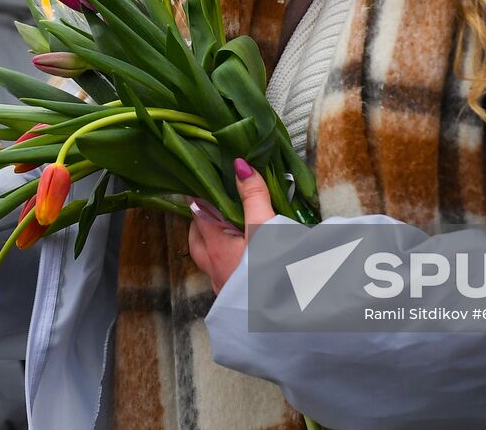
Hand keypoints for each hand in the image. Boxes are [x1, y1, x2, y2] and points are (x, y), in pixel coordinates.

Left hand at [187, 158, 274, 294]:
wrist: (288, 320)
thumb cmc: (273, 273)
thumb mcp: (265, 229)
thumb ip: (254, 197)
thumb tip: (239, 165)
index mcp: (216, 247)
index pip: (198, 215)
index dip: (199, 197)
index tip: (204, 182)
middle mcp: (215, 269)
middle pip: (197, 239)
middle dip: (201, 221)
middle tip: (214, 205)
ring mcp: (225, 287)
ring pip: (209, 260)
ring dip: (214, 244)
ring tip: (230, 231)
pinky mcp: (238, 302)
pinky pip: (224, 276)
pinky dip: (229, 263)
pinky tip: (244, 262)